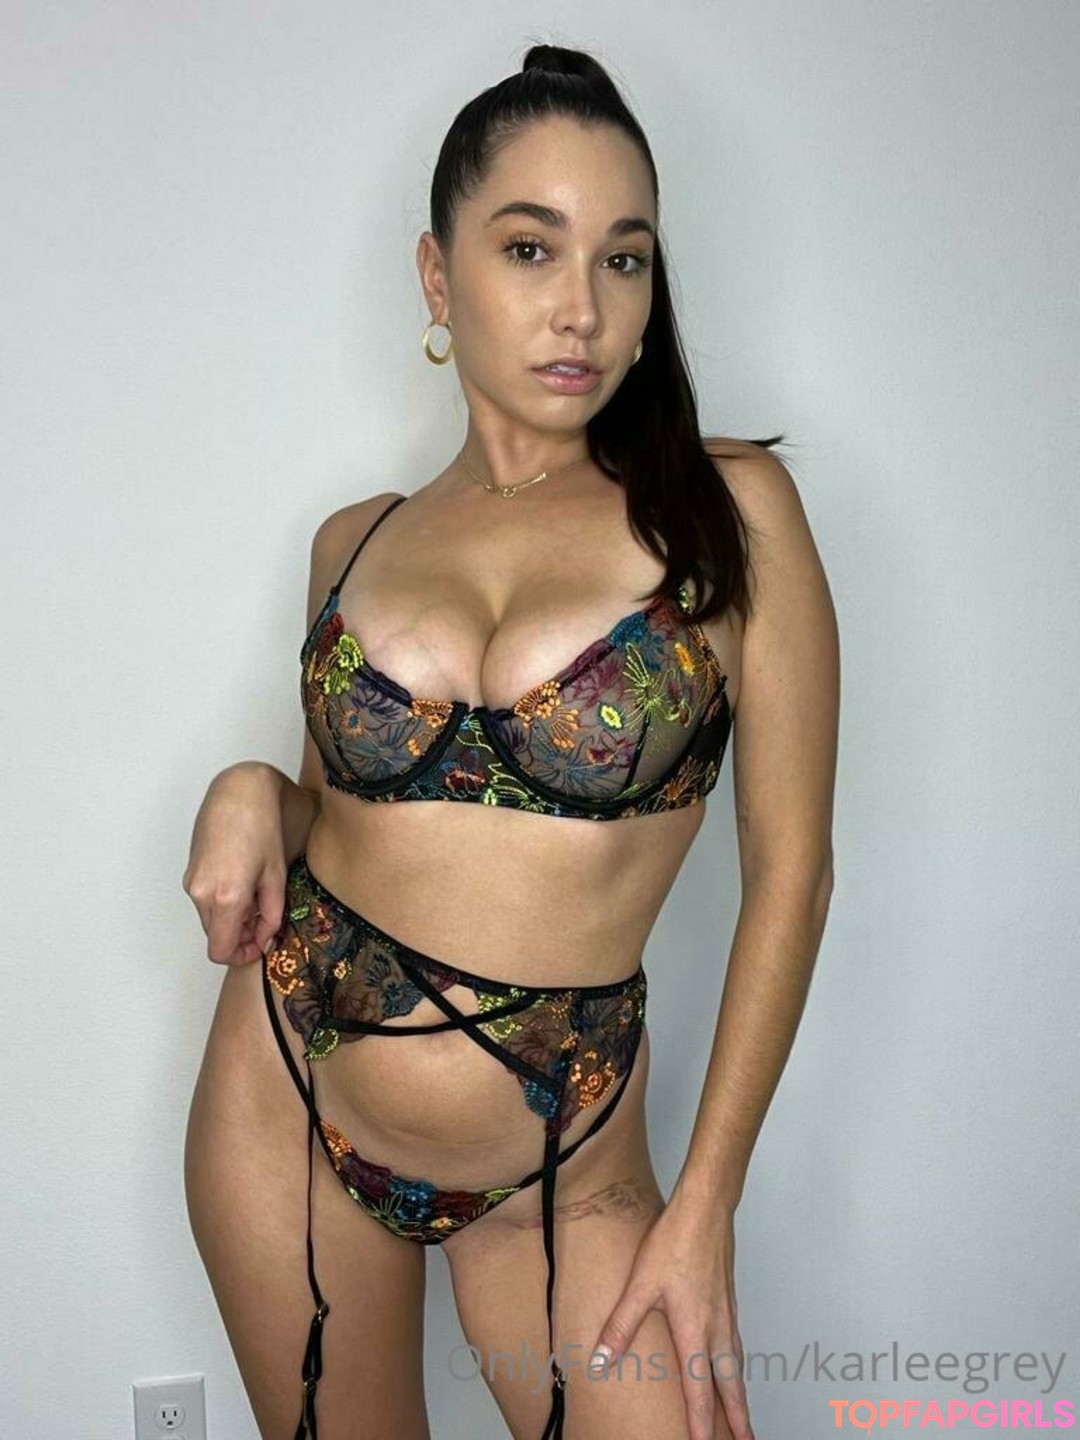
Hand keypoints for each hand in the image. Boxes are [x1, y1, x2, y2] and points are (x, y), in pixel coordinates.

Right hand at [182, 762, 287, 966]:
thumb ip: (271, 914)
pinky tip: (244, 880)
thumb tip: (264, 937)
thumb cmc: (262, 827)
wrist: (239, 792)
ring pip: (211, 917)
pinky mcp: (190, 871)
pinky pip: (205, 899)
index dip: (240, 956)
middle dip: (240, 935)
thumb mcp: (276, 876)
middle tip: (267, 920)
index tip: (259, 946)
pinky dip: (223, 901)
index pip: (221, 950)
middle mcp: (202, 894)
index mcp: (226, 898)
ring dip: (233, 917)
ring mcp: (192, 882)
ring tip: (258, 894)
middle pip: (216, 935)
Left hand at [588, 1191, 754, 1439]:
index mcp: (695, 1331)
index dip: (702, 1425)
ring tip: (743, 1415)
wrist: (705, 1209)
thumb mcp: (640, 1285)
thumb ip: (621, 1326)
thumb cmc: (675, 1241)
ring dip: (740, 1394)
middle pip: (730, 1386)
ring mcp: (727, 1314)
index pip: (699, 1391)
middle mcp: (717, 1328)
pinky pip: (736, 1344)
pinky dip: (737, 1366)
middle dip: (739, 1418)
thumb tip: (600, 1362)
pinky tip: (730, 1362)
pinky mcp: (728, 1299)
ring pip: (737, 1365)